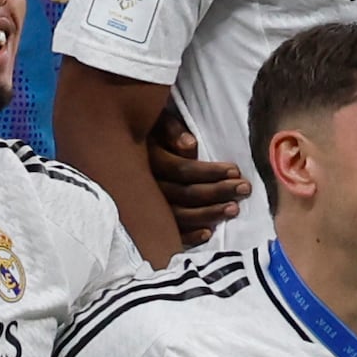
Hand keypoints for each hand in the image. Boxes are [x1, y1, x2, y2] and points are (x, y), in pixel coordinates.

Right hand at [148, 110, 247, 249]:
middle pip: (184, 194)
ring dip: (208, 214)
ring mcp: (144, 206)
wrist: (112, 144)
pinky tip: (207, 233)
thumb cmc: (144, 130)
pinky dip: (188, 236)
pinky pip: (167, 233)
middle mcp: (145, 185)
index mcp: (147, 159)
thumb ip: (170, 128)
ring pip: (178, 215)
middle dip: (217, 192)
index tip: (235, 170)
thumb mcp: (154, 120)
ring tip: (234, 209)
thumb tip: (190, 146)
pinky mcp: (147, 221)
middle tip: (244, 189)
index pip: (182, 170)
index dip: (210, 172)